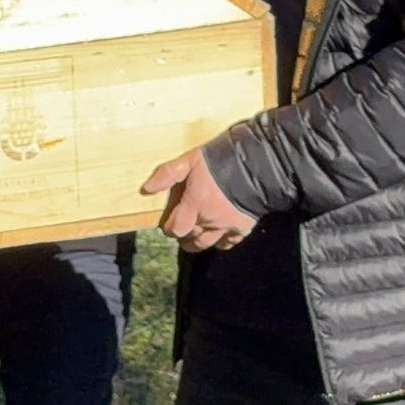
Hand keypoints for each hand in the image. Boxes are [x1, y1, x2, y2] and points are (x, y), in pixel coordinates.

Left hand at [142, 148, 256, 253]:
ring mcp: (226, 227)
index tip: (170, 221)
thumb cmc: (221, 160)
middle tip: (183, 225)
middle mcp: (208, 221)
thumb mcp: (190, 160)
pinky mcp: (243, 228)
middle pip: (189, 239)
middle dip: (183, 234)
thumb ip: (167, 174)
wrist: (258, 165)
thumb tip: (146, 189)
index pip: (175, 229)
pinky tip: (218, 234)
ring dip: (198, 241)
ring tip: (196, 232)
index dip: (170, 227)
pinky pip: (228, 243)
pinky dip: (220, 241)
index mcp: (194, 205)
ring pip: (206, 244)